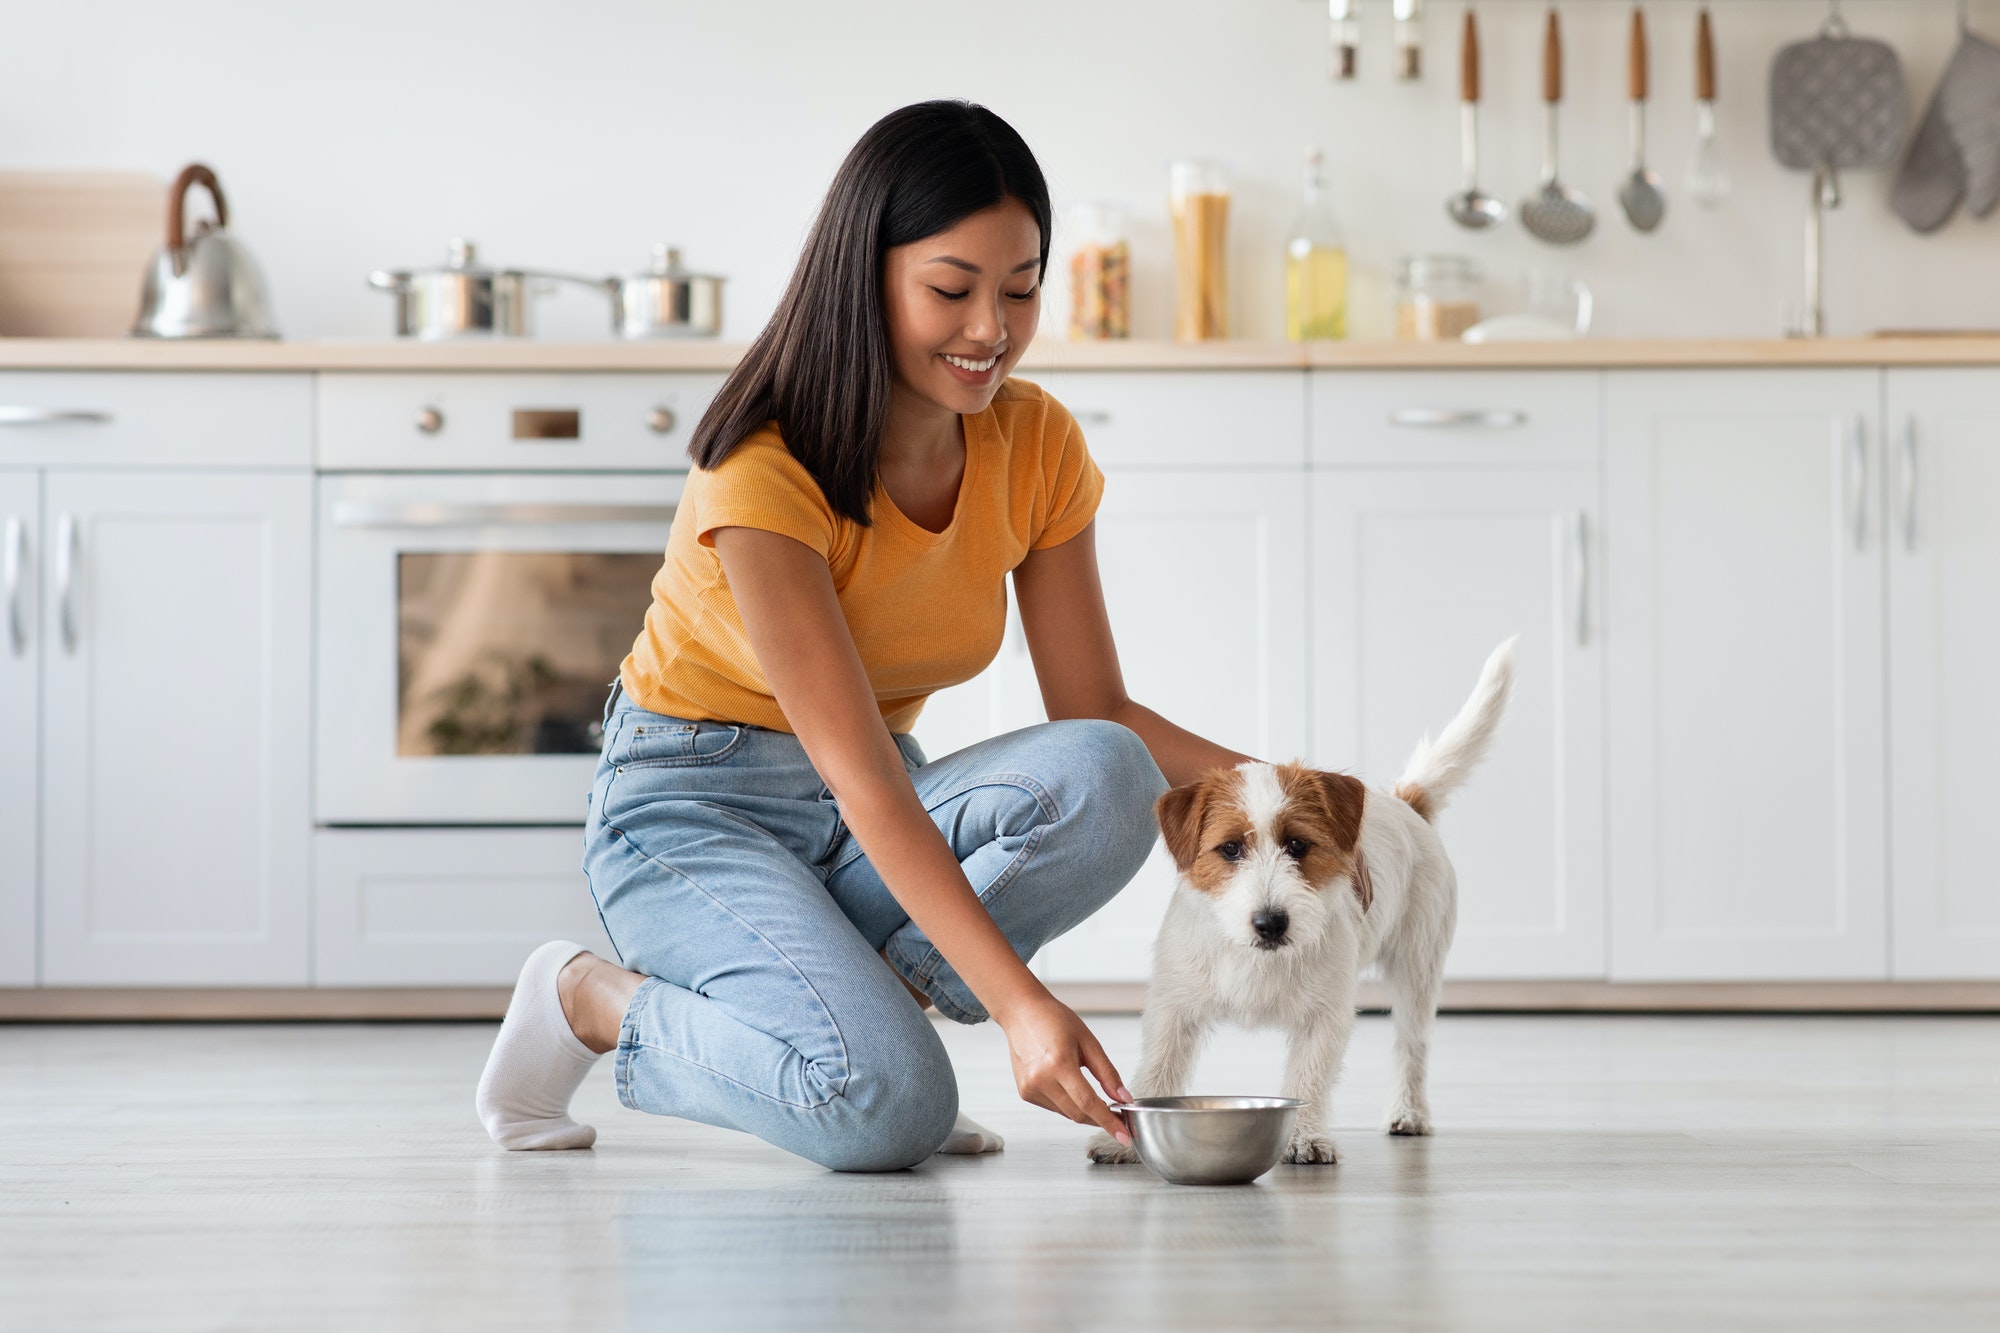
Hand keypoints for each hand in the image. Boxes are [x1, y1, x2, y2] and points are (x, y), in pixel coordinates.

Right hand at [994, 992, 1133, 1144]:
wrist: (1021, 1012)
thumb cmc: (1054, 1020)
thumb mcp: (1088, 1041)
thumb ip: (1107, 1073)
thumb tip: (1123, 1098)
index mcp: (1058, 1063)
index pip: (1088, 1103)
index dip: (1108, 1122)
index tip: (1124, 1136)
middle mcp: (1041, 1079)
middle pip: (1078, 1113)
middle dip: (1100, 1120)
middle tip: (1118, 1118)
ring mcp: (1030, 1088)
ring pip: (1066, 1113)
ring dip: (1085, 1112)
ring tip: (1096, 1099)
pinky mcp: (1025, 1092)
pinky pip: (1054, 1107)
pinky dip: (1069, 1104)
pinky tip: (1071, 1088)